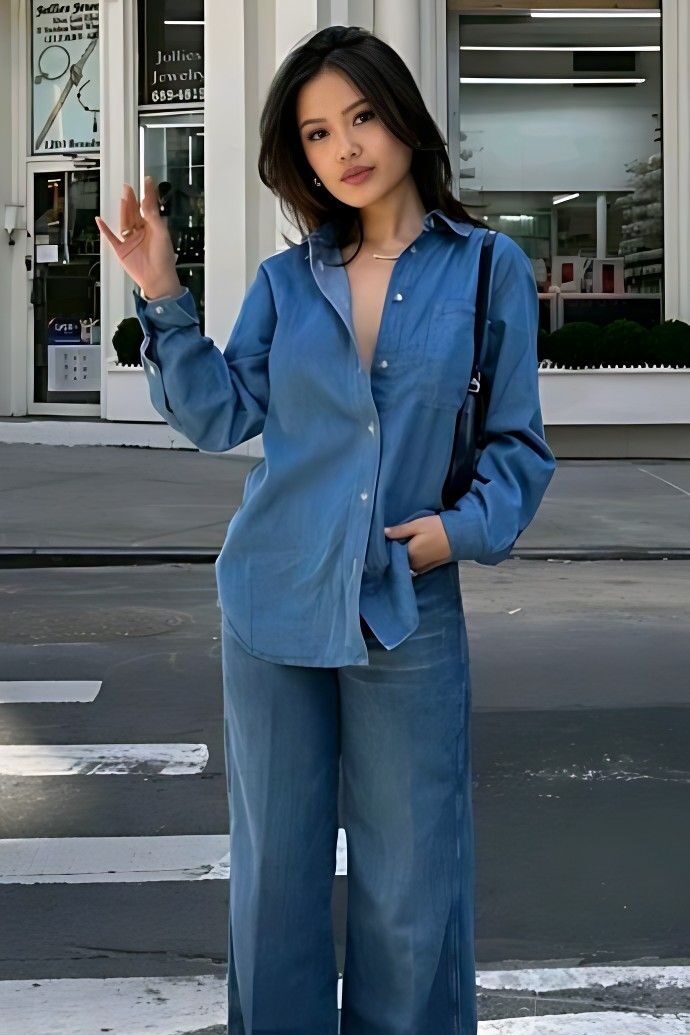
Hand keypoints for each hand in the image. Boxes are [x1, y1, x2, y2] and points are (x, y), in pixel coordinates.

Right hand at [95, 177, 181, 297]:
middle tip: (128, 187)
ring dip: (122, 209)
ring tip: (121, 197)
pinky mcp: (122, 250)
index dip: (147, 194)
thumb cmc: (163, 259)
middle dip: (131, 199)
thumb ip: (152, 216)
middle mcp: (142, 233)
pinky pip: (111, 237)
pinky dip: (105, 229)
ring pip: (124, 221)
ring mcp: (131, 241)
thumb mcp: (160, 233)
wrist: (157, 279)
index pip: (149, 207)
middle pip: (134, 212)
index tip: (147, 181)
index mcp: (153, 228)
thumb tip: (147, 200)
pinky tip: (100, 220)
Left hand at [384, 515, 452, 574]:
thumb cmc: (437, 528)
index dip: (389, 545)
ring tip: (407, 544)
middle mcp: (414, 564)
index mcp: (409, 553)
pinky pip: (415, 566)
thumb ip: (400, 530)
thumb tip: (383, 532)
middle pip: (399, 558)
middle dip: (397, 551)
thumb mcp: (417, 525)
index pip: (392, 552)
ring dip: (405, 556)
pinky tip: (416, 551)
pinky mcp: (428, 568)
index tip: (387, 538)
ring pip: (407, 563)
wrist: (460, 537)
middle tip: (397, 539)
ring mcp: (421, 568)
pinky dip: (413, 560)